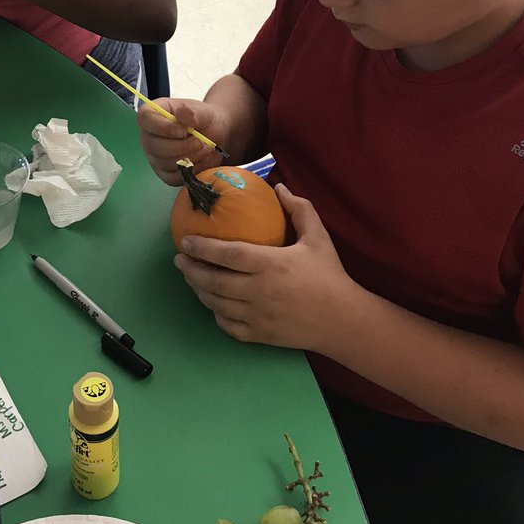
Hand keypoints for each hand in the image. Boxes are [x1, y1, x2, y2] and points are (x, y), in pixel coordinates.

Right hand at [138, 98, 228, 184]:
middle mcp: (149, 136)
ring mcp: (155, 156)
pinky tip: (201, 160)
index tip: (183, 131)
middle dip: (181, 146)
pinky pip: (172, 177)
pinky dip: (189, 171)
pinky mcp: (164, 173)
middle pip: (153, 146)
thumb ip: (192, 112)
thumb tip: (181, 114)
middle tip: (201, 142)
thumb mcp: (202, 111)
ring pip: (164, 163)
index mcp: (153, 114)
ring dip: (189, 158)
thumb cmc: (204, 119)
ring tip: (205, 148)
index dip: (163, 127)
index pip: (145, 119)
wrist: (216, 135)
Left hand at [173, 184, 358, 351]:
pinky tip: (213, 303)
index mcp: (269, 264)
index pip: (226, 254)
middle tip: (180, 260)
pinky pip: (227, 326)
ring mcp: (256, 316)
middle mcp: (257, 291)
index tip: (185, 241)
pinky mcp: (258, 335)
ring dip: (198, 290)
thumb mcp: (317, 237)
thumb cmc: (329, 276)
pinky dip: (215, 314)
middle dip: (190, 270)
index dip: (202, 248)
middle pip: (213, 281)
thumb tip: (279, 187)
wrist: (343, 321)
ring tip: (191, 278)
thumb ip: (299, 209)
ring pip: (216, 304)